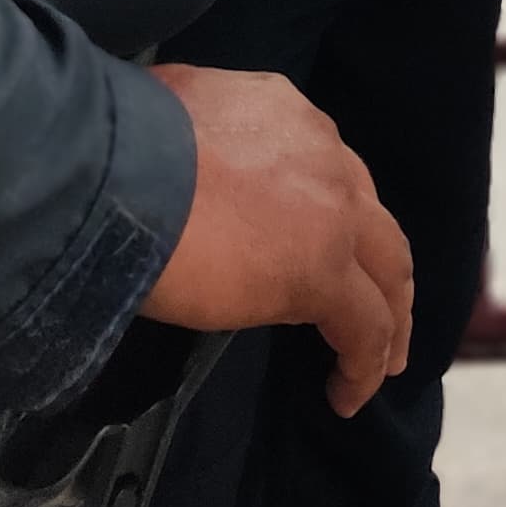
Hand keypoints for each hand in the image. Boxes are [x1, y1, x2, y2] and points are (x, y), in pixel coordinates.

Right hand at [142, 65, 413, 416]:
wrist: (116, 172)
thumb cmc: (117, 145)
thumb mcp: (171, 121)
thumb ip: (200, 149)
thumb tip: (182, 178)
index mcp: (280, 110)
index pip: (323, 168)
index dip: (328, 211)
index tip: (315, 243)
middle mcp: (320, 151)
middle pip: (373, 218)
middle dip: (380, 266)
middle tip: (381, 309)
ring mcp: (332, 210)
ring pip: (388, 268)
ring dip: (389, 317)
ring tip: (381, 362)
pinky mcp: (323, 272)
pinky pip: (365, 326)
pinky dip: (365, 364)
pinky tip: (346, 396)